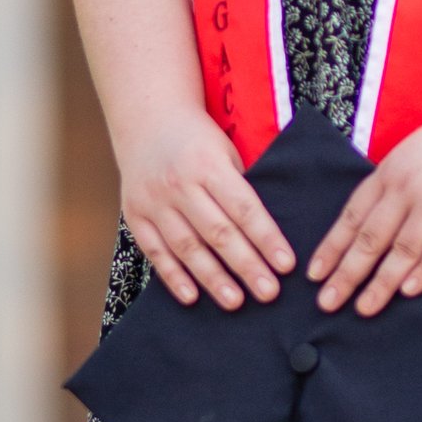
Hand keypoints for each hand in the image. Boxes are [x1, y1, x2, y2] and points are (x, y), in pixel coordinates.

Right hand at [117, 107, 293, 309]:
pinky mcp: (134, 215)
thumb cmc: (199, 141)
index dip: (266, 238)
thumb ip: (241, 189)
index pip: (243, 207)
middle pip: (217, 232)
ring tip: (236, 301)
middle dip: (246, 265)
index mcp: (208, 164)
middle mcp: (179, 184)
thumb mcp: (226, 151)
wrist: (148, 120)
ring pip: (187, 247)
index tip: (286, 265)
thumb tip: (268, 237)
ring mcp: (153, 201)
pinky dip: (173, 276)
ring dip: (212, 278)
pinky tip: (192, 297)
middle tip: (269, 292)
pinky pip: (155, 252)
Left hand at [308, 96, 421, 316]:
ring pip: (402, 249)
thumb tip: (379, 223)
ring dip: (380, 282)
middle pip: (369, 238)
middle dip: (346, 274)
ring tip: (364, 308)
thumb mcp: (414, 154)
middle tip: (326, 303)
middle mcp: (406, 186)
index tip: (315, 274)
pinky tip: (409, 292)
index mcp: (390, 172)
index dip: (332, 247)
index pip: (352, 216)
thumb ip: (396, 185)